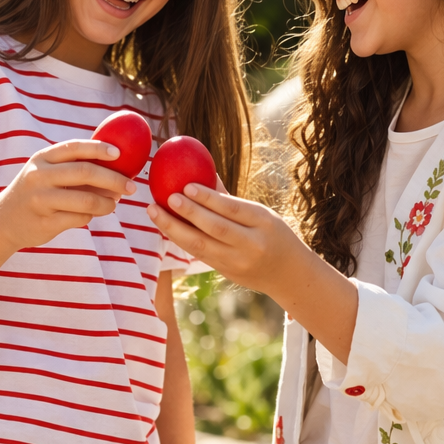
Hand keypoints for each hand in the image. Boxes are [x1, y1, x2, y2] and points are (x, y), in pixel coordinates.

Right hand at [0, 140, 134, 248]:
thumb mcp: (44, 172)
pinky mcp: (46, 222)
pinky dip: (92, 216)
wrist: (2, 221)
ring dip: (107, 203)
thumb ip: (72, 166)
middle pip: (85, 173)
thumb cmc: (34, 192)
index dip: (99, 148)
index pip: (74, 147)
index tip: (119, 154)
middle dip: (114, 179)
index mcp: (42, 158)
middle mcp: (39, 176)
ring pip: (87, 200)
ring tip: (114, 203)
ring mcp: (41, 200)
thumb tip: (116, 165)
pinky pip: (80, 218)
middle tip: (131, 186)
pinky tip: (92, 214)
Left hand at [149, 184, 358, 363]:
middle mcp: (252, 244)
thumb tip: (202, 169)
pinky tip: (165, 226)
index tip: (186, 185)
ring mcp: (238, 262)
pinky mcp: (227, 273)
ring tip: (154, 211)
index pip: (232, 209)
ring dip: (174, 228)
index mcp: (264, 223)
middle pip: (215, 228)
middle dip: (188, 213)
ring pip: (201, 246)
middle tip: (166, 197)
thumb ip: (230, 198)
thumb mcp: (261, 214)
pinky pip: (199, 255)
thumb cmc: (272, 233)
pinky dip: (180, 240)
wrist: (288, 274)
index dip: (208, 198)